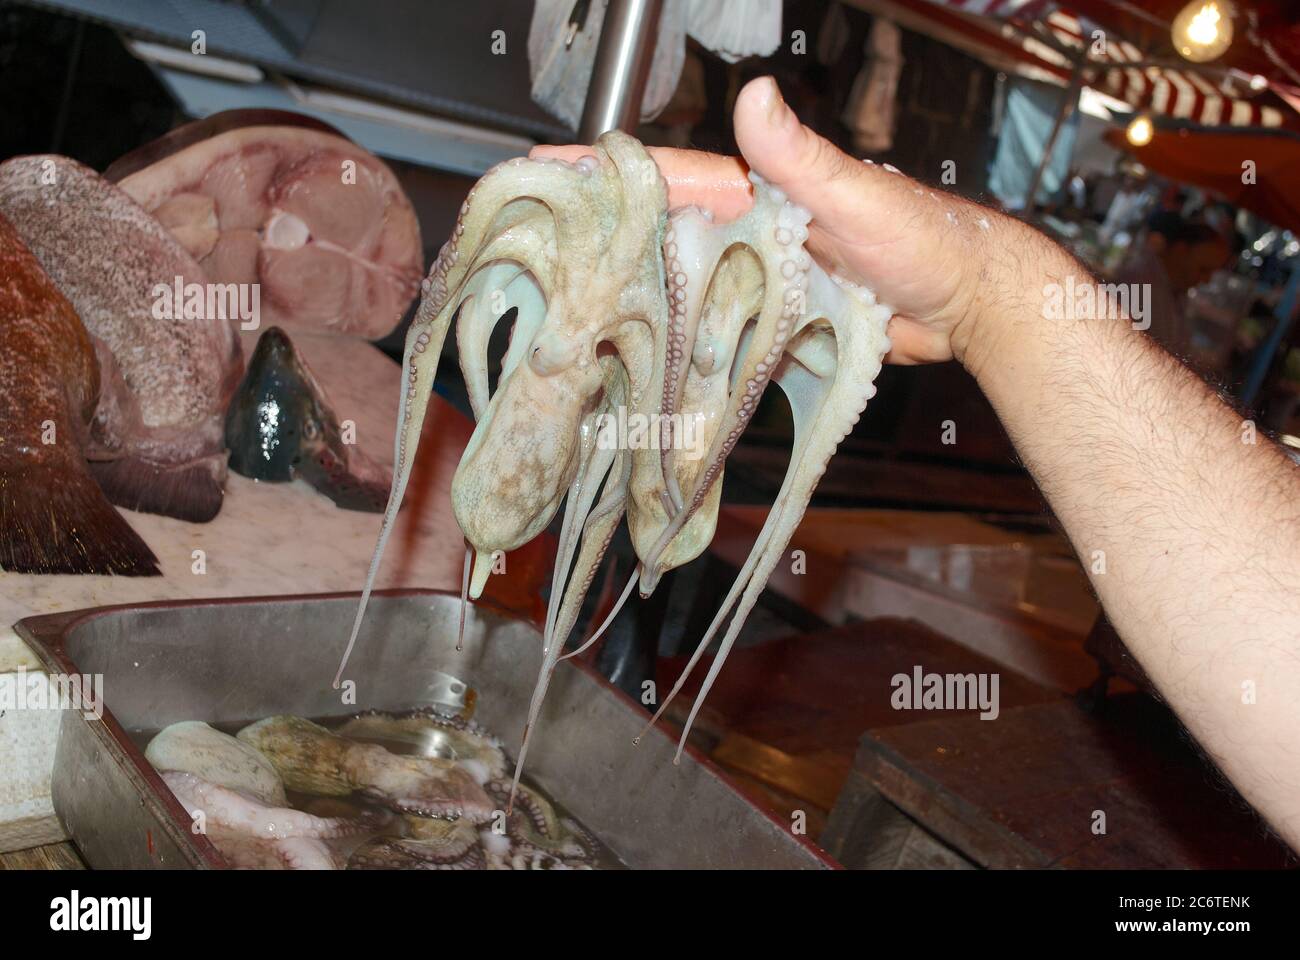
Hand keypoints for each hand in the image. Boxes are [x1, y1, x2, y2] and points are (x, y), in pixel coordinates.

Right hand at [533, 76, 1033, 365]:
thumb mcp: (858, 195)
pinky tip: (648, 354)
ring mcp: (764, 273)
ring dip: (634, 291)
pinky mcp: (781, 316)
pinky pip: (721, 322)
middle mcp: (752, 228)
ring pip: (685, 280)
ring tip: (571, 313)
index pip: (668, 174)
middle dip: (601, 236)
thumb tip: (755, 96)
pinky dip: (684, 333)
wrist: (970, 303)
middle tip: (535, 258)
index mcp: (760, 189)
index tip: (543, 172)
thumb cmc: (926, 240)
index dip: (606, 172)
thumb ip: (801, 156)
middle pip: (663, 230)